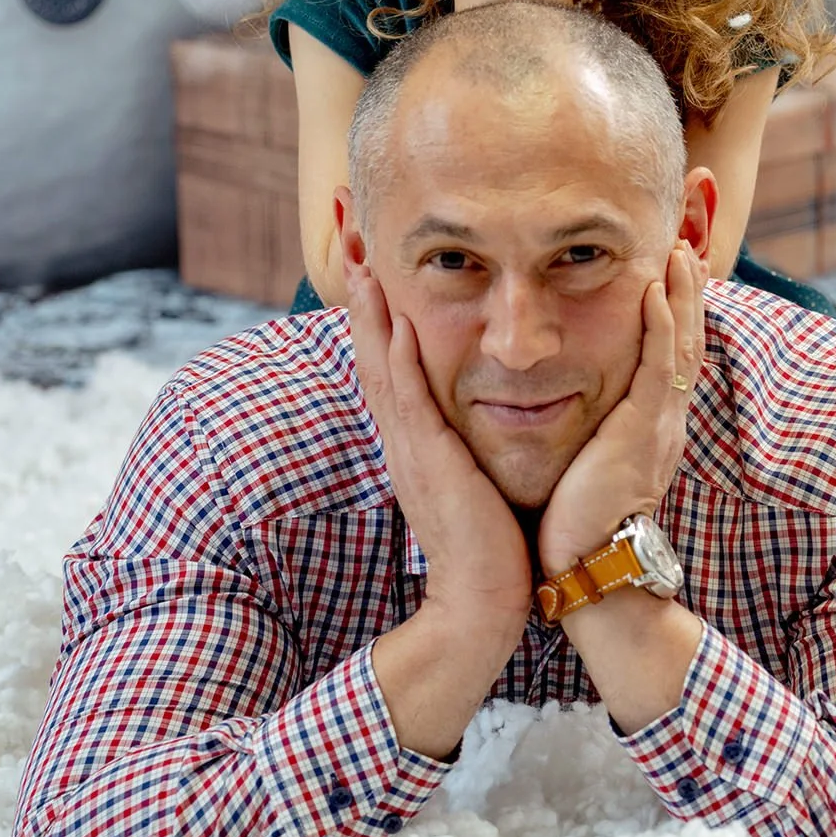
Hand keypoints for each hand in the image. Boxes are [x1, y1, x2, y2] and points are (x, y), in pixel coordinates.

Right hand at [348, 264, 532, 629]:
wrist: (481, 600)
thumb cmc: (487, 540)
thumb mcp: (467, 474)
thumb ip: (459, 438)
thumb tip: (470, 407)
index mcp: (411, 436)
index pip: (386, 359)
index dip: (374, 309)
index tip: (368, 260)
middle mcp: (401, 436)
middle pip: (371, 350)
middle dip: (361, 293)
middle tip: (349, 236)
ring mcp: (411, 448)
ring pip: (382, 365)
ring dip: (371, 312)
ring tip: (361, 260)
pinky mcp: (431, 463)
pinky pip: (411, 403)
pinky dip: (402, 361)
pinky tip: (401, 324)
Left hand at [536, 242, 707, 576]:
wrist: (587, 564)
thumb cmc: (575, 520)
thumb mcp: (589, 462)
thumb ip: (589, 431)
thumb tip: (564, 404)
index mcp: (652, 427)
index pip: (671, 357)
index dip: (676, 315)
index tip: (670, 275)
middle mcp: (664, 420)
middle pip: (687, 342)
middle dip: (688, 295)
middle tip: (687, 248)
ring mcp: (658, 423)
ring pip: (680, 345)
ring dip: (681, 296)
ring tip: (680, 253)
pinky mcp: (641, 429)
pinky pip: (657, 365)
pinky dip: (660, 325)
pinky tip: (655, 291)